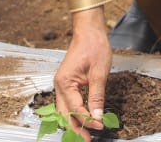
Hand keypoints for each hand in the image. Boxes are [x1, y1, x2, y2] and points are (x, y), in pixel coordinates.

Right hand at [53, 8, 112, 140]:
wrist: (89, 31)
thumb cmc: (94, 47)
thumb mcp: (99, 73)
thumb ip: (97, 97)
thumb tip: (97, 117)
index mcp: (65, 83)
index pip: (76, 109)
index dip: (88, 120)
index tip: (101, 127)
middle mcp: (60, 85)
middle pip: (65, 114)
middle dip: (76, 129)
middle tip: (86, 141)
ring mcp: (62, 84)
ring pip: (65, 110)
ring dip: (74, 123)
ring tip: (84, 135)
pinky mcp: (67, 83)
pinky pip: (68, 103)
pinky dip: (74, 113)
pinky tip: (83, 120)